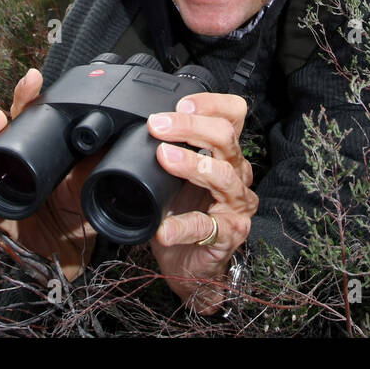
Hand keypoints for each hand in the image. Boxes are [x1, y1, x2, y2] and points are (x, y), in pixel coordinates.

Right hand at [0, 68, 98, 280]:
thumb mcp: (92, 181)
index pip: (30, 117)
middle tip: (8, 103)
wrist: (73, 256)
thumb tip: (117, 126)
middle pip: (3, 132)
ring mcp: (3, 186)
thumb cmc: (79, 215)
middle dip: (4, 114)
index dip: (29, 95)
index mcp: (39, 150)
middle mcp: (16, 164)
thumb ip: (98, 157)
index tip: (33, 77)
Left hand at [146, 92, 257, 313]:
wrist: (191, 264)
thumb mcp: (174, 176)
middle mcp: (236, 173)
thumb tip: (133, 130)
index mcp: (225, 154)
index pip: (233, 116)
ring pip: (221, 174)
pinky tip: (164, 228)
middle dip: (189, 126)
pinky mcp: (229, 233)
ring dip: (190, 163)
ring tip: (164, 158)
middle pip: (225, 137)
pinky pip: (206, 226)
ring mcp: (236, 204)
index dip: (212, 103)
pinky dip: (182, 226)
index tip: (181, 103)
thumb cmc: (184, 214)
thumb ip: (166, 150)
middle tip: (157, 125)